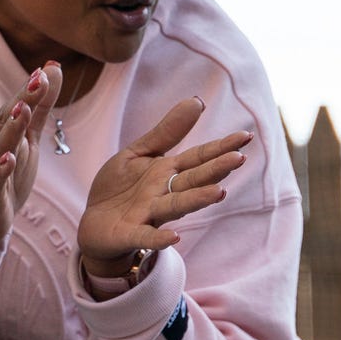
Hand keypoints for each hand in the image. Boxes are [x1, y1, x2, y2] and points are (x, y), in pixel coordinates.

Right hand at [0, 63, 61, 255]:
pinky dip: (0, 169)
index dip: (31, 90)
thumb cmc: (5, 174)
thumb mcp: (27, 140)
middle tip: (38, 80)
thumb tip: (53, 69)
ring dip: (11, 128)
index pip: (17, 107)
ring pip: (0, 146)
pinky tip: (9, 159)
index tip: (46, 70)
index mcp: (2, 132)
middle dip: (23, 100)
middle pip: (7, 120)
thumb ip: (40, 108)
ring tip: (24, 111)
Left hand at [78, 96, 250, 277]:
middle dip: (215, 171)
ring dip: (196, 200)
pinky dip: (159, 238)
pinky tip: (174, 237)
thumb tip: (197, 101)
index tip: (246, 137)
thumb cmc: (120, 189)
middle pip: (194, 180)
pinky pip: (146, 236)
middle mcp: (165, 194)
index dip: (222, 147)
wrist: (93, 224)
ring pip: (176, 206)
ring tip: (218, 192)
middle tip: (238, 159)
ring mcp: (149, 215)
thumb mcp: (140, 153)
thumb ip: (167, 132)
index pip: (200, 158)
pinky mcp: (130, 234)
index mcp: (168, 172)